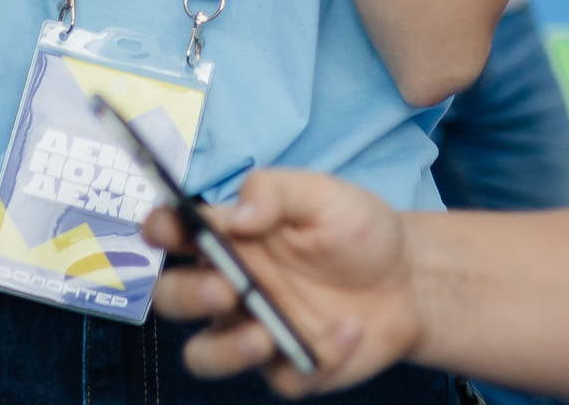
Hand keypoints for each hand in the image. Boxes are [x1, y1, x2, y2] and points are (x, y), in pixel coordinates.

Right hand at [147, 170, 420, 395]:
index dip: (159, 230)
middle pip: (172, 300)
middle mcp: (230, 287)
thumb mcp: (321, 194)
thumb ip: (275, 191)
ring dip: (224, 351)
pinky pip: (283, 377)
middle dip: (186, 297)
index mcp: (229, 238)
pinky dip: (317, 356)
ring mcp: (254, 331)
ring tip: (262, 335)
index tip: (164, 229)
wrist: (409, 277)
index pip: (174, 234)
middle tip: (225, 288)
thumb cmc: (356, 229)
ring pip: (204, 356)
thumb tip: (234, 213)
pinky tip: (349, 330)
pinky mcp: (289, 368)